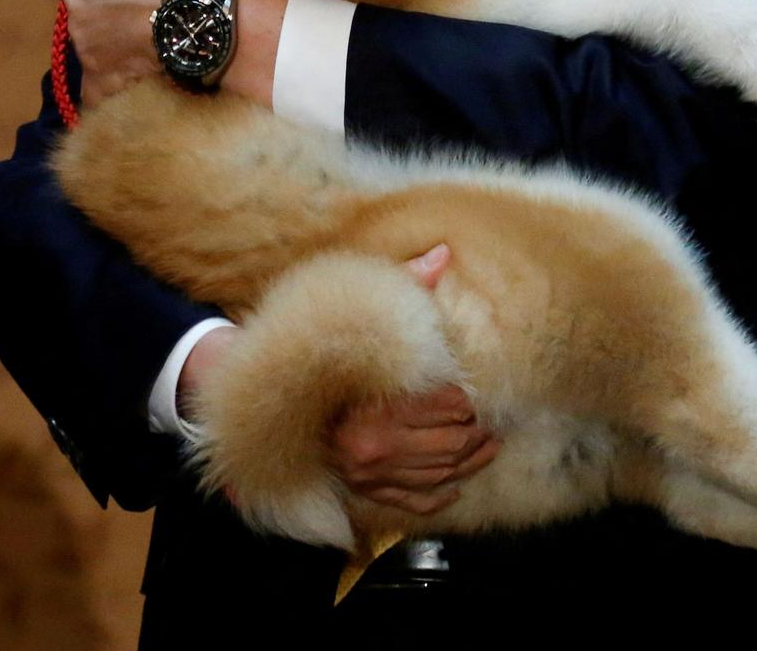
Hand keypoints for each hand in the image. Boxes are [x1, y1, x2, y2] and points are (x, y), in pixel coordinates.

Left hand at [64, 0, 195, 100]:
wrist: (193, 14)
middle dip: (111, 1)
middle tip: (146, 5)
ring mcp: (82, 34)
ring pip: (93, 33)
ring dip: (112, 36)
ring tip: (147, 37)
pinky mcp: (96, 70)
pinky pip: (96, 81)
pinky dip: (108, 81)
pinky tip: (128, 80)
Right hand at [324, 244, 498, 516]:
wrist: (265, 397)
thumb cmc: (320, 352)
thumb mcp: (359, 313)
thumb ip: (404, 285)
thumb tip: (442, 254)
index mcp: (373, 408)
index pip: (440, 409)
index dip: (464, 404)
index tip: (474, 396)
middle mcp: (369, 449)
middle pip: (445, 447)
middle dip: (475, 437)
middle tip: (492, 425)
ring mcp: (364, 476)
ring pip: (435, 476)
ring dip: (468, 464)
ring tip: (488, 448)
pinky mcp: (360, 491)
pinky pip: (410, 502)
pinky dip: (437, 495)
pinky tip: (455, 484)